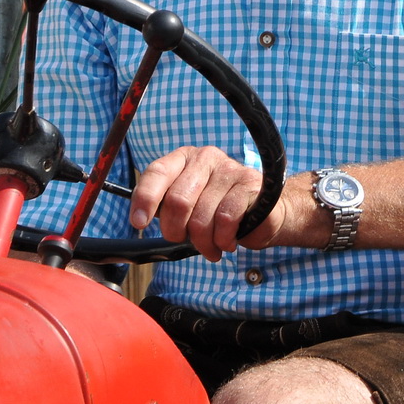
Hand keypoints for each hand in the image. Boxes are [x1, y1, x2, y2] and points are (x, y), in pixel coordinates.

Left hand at [128, 146, 288, 260]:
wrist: (265, 213)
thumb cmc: (217, 210)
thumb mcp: (187, 205)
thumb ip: (164, 206)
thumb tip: (138, 218)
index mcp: (184, 158)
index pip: (157, 172)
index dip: (145, 199)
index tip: (139, 222)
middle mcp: (206, 158)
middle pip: (177, 200)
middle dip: (176, 231)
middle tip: (185, 239)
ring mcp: (230, 169)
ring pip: (201, 217)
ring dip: (203, 242)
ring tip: (211, 246)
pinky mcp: (250, 184)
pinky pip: (225, 219)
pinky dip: (223, 239)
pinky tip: (227, 241)